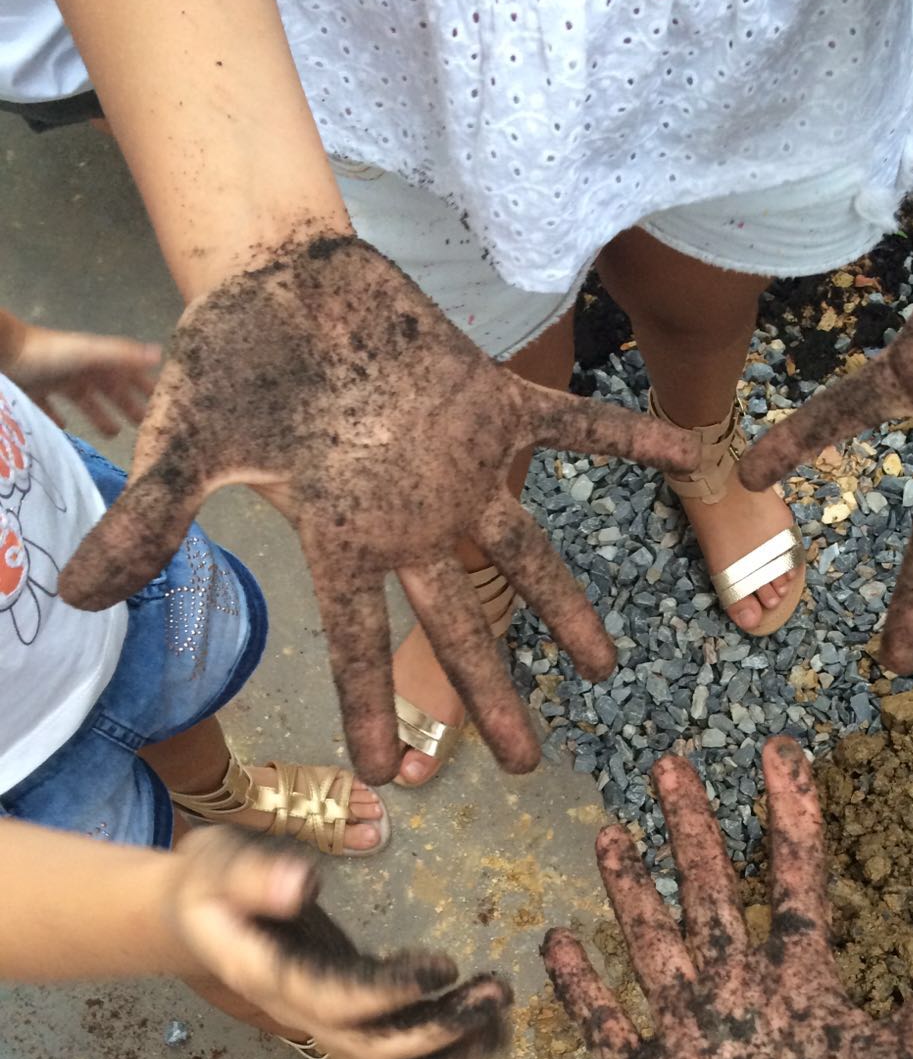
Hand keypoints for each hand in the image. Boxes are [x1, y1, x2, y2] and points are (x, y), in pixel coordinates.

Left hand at [0, 311, 159, 434]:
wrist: (6, 351)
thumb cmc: (52, 354)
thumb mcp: (92, 354)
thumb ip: (123, 356)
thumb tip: (161, 354)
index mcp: (97, 361)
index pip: (129, 374)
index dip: (146, 387)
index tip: (165, 404)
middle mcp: (80, 369)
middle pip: (110, 390)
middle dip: (127, 405)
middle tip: (144, 427)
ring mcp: (57, 379)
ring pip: (84, 399)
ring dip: (99, 414)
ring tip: (113, 434)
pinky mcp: (35, 389)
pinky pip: (50, 406)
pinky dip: (57, 417)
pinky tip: (64, 428)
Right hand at [57, 235, 697, 782]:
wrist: (277, 276)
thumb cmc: (228, 361)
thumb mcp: (182, 448)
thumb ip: (149, 522)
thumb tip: (78, 595)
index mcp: (344, 539)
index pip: (360, 642)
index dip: (372, 711)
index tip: (391, 782)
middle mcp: (411, 520)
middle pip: (459, 624)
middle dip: (491, 695)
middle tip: (530, 762)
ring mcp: (459, 468)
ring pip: (525, 551)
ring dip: (566, 606)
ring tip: (606, 664)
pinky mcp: (492, 402)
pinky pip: (574, 426)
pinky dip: (628, 439)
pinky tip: (689, 456)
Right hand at [165, 827, 509, 1058]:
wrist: (194, 919)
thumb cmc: (209, 884)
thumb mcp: (218, 863)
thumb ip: (256, 875)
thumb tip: (301, 884)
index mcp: (269, 978)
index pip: (334, 999)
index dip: (389, 993)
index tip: (442, 968)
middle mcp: (301, 1013)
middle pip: (371, 1048)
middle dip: (438, 1030)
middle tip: (494, 994)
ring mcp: (325, 1021)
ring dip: (450, 1049)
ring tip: (502, 1017)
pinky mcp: (348, 1014)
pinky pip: (396, 1050)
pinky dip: (446, 1049)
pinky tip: (489, 1028)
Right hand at [543, 737, 912, 1058]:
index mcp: (808, 986)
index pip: (794, 877)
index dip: (788, 813)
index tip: (778, 751)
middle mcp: (745, 1000)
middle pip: (710, 893)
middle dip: (691, 829)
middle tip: (670, 764)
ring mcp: (693, 1043)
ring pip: (652, 945)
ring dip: (632, 890)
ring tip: (612, 833)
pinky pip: (607, 1027)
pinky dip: (583, 987)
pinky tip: (562, 941)